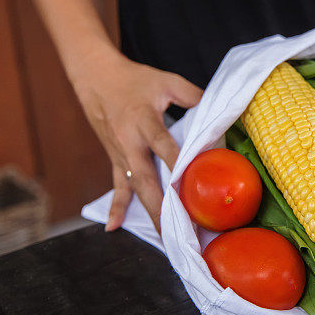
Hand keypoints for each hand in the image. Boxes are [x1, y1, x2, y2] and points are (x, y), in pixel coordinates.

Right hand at [71, 50, 202, 231]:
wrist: (94, 77)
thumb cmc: (135, 79)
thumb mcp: (166, 81)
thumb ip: (193, 96)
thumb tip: (220, 113)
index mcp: (144, 121)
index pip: (164, 145)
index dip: (179, 162)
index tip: (195, 181)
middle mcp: (129, 142)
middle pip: (147, 178)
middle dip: (163, 205)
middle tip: (179, 228)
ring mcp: (119, 153)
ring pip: (134, 188)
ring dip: (148, 213)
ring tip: (162, 237)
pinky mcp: (113, 158)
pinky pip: (116, 185)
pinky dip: (116, 207)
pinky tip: (114, 227)